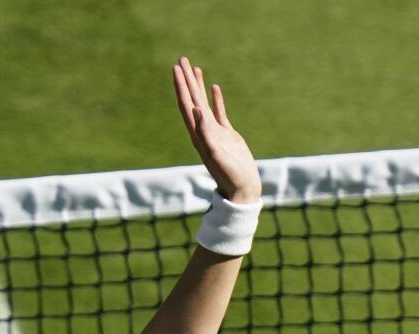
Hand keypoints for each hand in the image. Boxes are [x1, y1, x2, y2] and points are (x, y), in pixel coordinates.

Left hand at [172, 57, 261, 203]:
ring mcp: (215, 132)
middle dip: (186, 80)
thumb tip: (195, 109)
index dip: (181, 86)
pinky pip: (219, 112)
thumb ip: (206, 133)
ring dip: (197, 86)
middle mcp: (203, 131)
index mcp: (198, 134)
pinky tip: (213, 87)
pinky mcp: (227, 135)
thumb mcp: (216, 154)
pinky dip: (215, 99)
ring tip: (193, 68)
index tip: (176, 68)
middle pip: (191, 99)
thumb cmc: (229, 176)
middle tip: (181, 59)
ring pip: (203, 103)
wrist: (241, 190)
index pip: (186, 104)